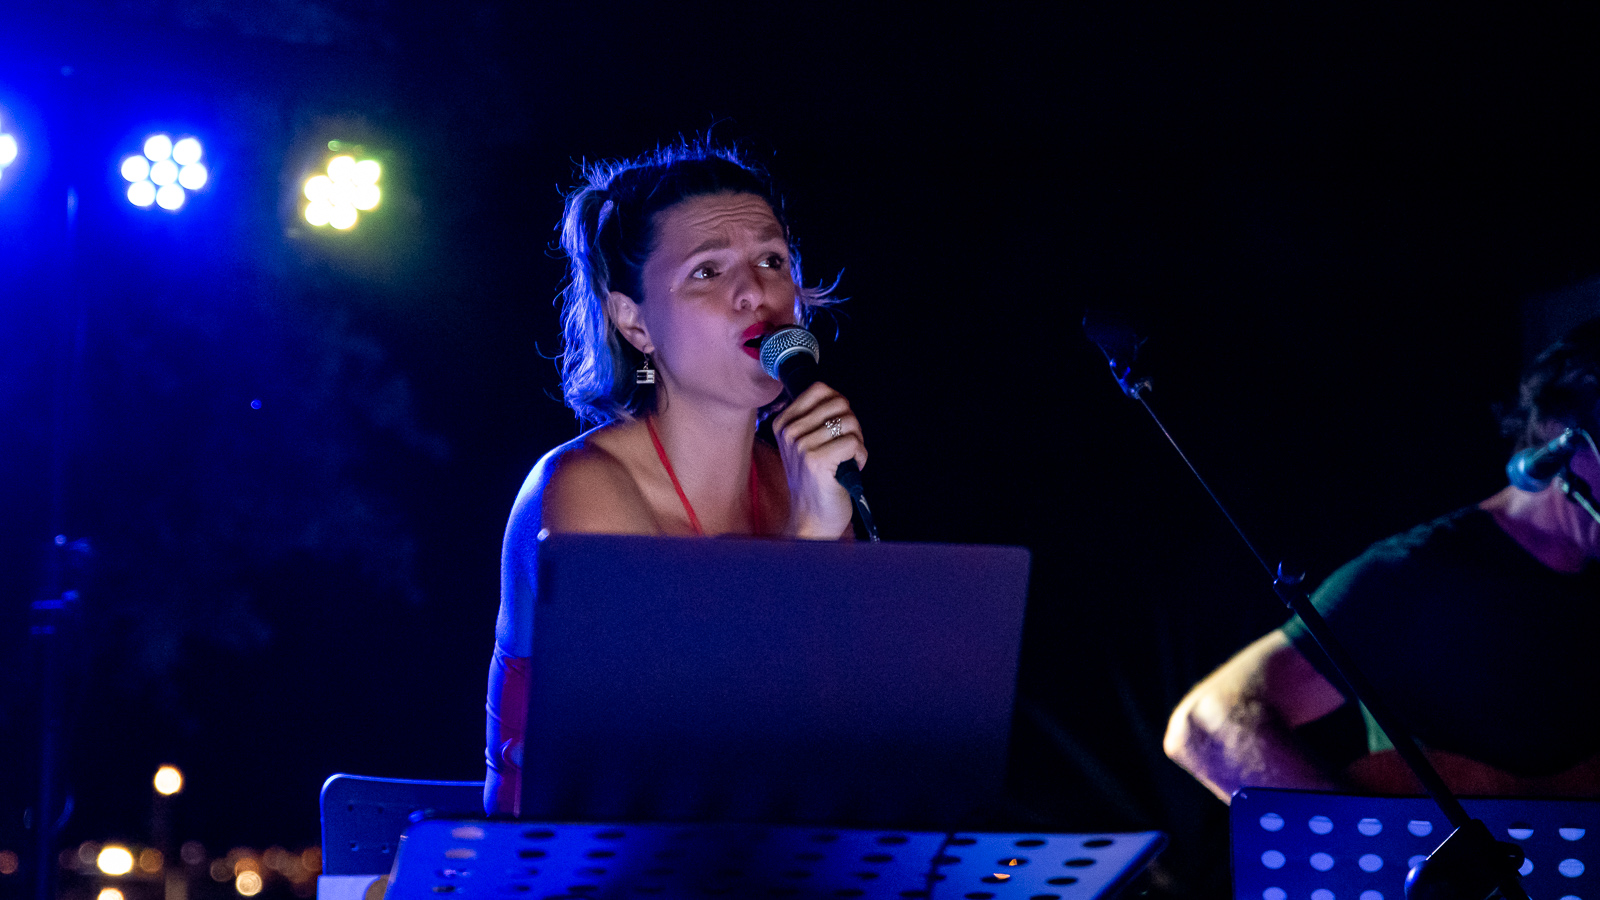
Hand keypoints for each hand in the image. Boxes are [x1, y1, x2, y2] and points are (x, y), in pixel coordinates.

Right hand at [771, 381, 866, 538]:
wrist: (812, 518)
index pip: (820, 389)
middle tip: (846, 447)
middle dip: (852, 425)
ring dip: (857, 442)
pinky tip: (851, 469)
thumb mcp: (805, 445)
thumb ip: (816, 419)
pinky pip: (854, 442)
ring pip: (849, 422)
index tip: (837, 429)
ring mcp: (801, 446)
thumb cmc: (815, 482)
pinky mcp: (817, 461)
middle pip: (839, 404)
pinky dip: (861, 456)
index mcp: (783, 423)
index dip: (839, 406)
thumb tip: (839, 399)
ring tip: (847, 459)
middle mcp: (789, 432)